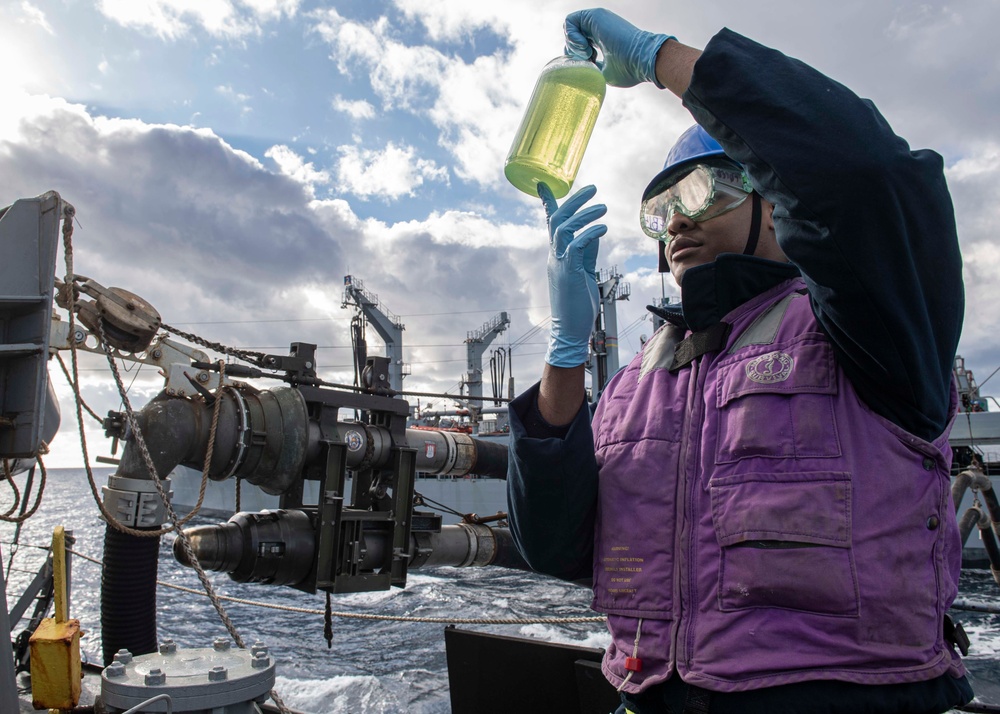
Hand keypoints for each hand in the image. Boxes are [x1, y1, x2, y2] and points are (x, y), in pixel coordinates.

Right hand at [540, 182, 605, 367]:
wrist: (570, 330)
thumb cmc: (577, 304)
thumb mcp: (584, 271)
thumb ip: (587, 251)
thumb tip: (594, 231)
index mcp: (557, 255)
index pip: (550, 223)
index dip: (547, 203)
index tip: (543, 184)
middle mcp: (554, 256)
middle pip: (556, 220)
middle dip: (573, 201)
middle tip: (592, 189)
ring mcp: (559, 263)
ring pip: (564, 229)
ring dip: (584, 215)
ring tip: (602, 207)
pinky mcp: (568, 272)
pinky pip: (576, 245)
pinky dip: (590, 233)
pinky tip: (603, 228)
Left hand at [564, 8, 674, 87]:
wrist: (641, 59)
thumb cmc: (628, 69)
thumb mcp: (604, 73)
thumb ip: (591, 68)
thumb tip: (579, 69)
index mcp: (601, 40)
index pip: (579, 45)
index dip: (576, 57)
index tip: (589, 64)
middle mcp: (598, 28)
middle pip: (572, 37)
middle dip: (573, 51)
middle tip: (587, 59)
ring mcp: (596, 21)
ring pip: (570, 28)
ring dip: (572, 44)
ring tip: (587, 53)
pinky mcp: (595, 16)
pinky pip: (570, 21)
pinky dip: (571, 36)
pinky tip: (584, 47)